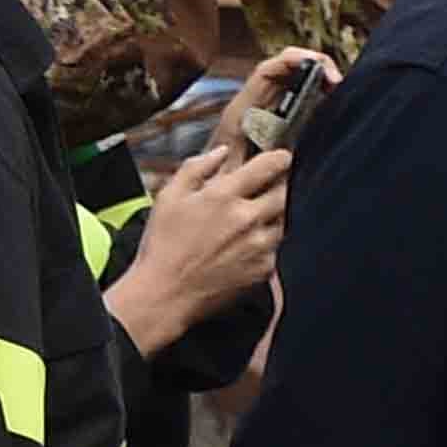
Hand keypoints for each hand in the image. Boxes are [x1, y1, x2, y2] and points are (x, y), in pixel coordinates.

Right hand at [106, 135, 290, 356]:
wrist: (163, 295)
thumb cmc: (162, 246)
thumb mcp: (168, 198)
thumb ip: (196, 167)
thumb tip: (222, 152)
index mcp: (224, 196)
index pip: (270, 165)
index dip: (279, 158)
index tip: (279, 158)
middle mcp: (247, 218)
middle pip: (284, 191)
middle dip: (279, 186)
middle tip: (265, 190)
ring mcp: (259, 244)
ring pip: (284, 219)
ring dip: (273, 215)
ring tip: (250, 221)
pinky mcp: (265, 268)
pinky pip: (277, 247)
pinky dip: (267, 243)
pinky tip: (246, 245)